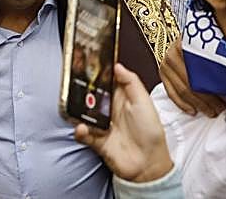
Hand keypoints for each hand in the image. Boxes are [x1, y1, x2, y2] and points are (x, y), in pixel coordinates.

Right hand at [73, 64, 173, 183]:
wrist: (149, 163)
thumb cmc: (151, 131)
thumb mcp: (144, 102)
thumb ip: (131, 82)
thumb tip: (117, 65)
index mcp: (122, 98)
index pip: (106, 81)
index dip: (98, 72)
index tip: (87, 62)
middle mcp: (110, 110)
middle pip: (92, 95)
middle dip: (83, 89)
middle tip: (75, 81)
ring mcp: (103, 125)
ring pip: (85, 113)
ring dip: (79, 109)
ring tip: (75, 104)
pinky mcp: (97, 141)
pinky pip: (84, 133)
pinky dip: (80, 130)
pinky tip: (82, 128)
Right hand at [159, 38, 224, 117]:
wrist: (191, 33)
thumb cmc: (205, 40)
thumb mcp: (214, 44)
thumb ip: (220, 59)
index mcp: (187, 45)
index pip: (201, 74)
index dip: (215, 89)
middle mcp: (173, 54)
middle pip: (192, 84)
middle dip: (208, 101)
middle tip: (220, 108)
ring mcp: (166, 63)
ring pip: (183, 91)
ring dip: (198, 104)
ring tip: (211, 111)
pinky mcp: (163, 71)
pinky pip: (171, 93)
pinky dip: (182, 104)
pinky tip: (193, 110)